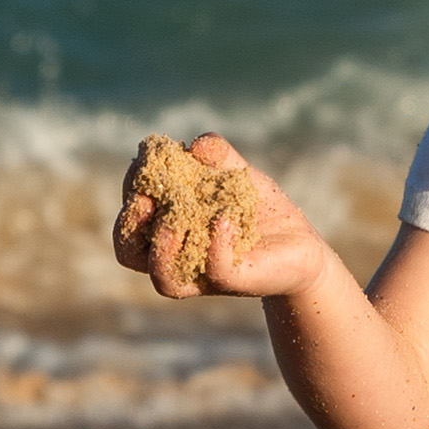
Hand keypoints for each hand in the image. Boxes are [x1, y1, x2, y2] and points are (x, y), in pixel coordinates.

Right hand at [113, 133, 329, 301]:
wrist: (300, 246)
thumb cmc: (258, 210)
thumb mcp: (237, 175)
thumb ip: (218, 155)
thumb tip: (196, 146)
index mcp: (165, 228)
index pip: (130, 216)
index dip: (131, 186)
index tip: (146, 158)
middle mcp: (175, 258)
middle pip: (128, 251)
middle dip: (130, 222)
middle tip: (147, 196)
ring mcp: (203, 274)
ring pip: (162, 278)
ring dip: (162, 247)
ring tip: (174, 221)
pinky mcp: (236, 282)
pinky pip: (216, 271)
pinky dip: (217, 244)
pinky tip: (226, 218)